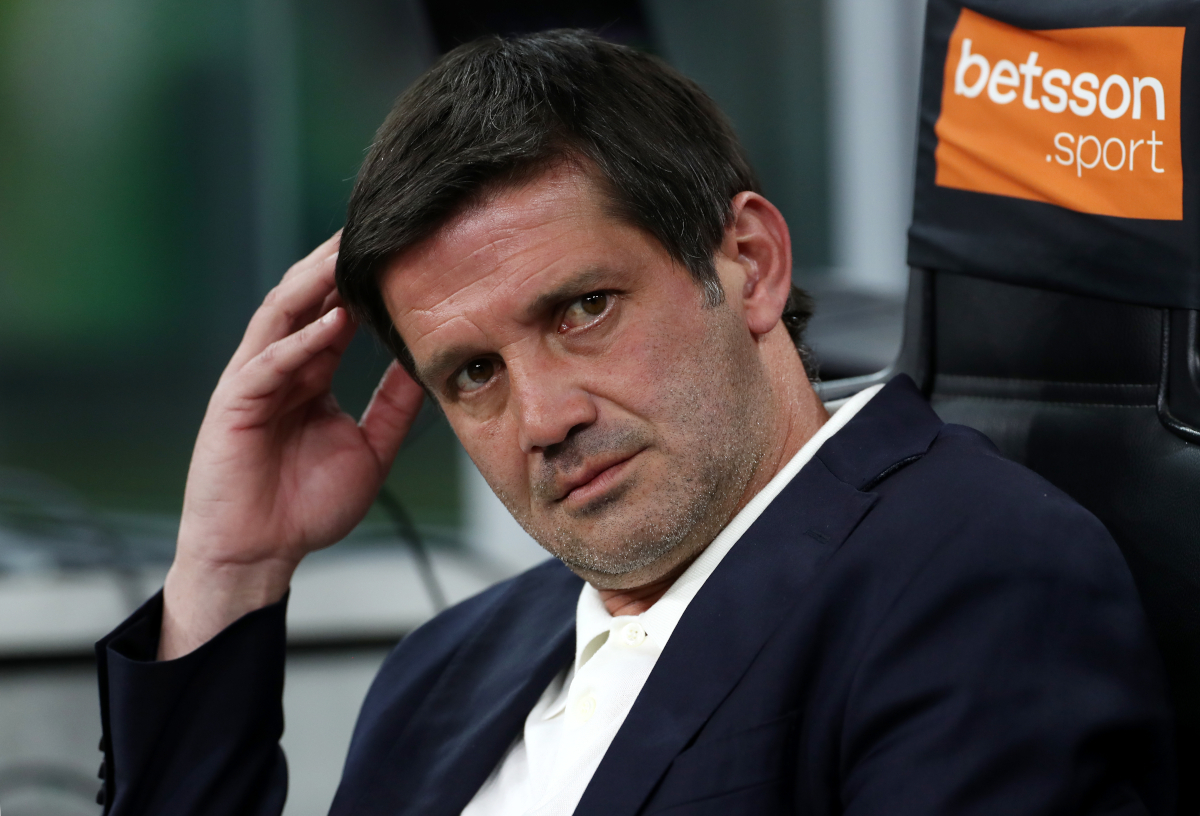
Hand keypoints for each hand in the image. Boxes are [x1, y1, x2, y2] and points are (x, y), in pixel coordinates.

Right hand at [160, 233, 423, 658]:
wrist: (260, 553)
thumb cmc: (307, 506)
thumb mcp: (371, 449)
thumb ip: (395, 408)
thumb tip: (427, 369)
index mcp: (309, 373)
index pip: (336, 314)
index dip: (364, 284)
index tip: (402, 254)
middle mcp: (281, 367)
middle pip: (309, 301)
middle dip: (337, 266)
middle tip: (374, 229)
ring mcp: (255, 381)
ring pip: (283, 318)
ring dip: (315, 285)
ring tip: (347, 254)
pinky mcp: (235, 404)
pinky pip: (270, 363)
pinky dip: (301, 342)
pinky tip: (331, 324)